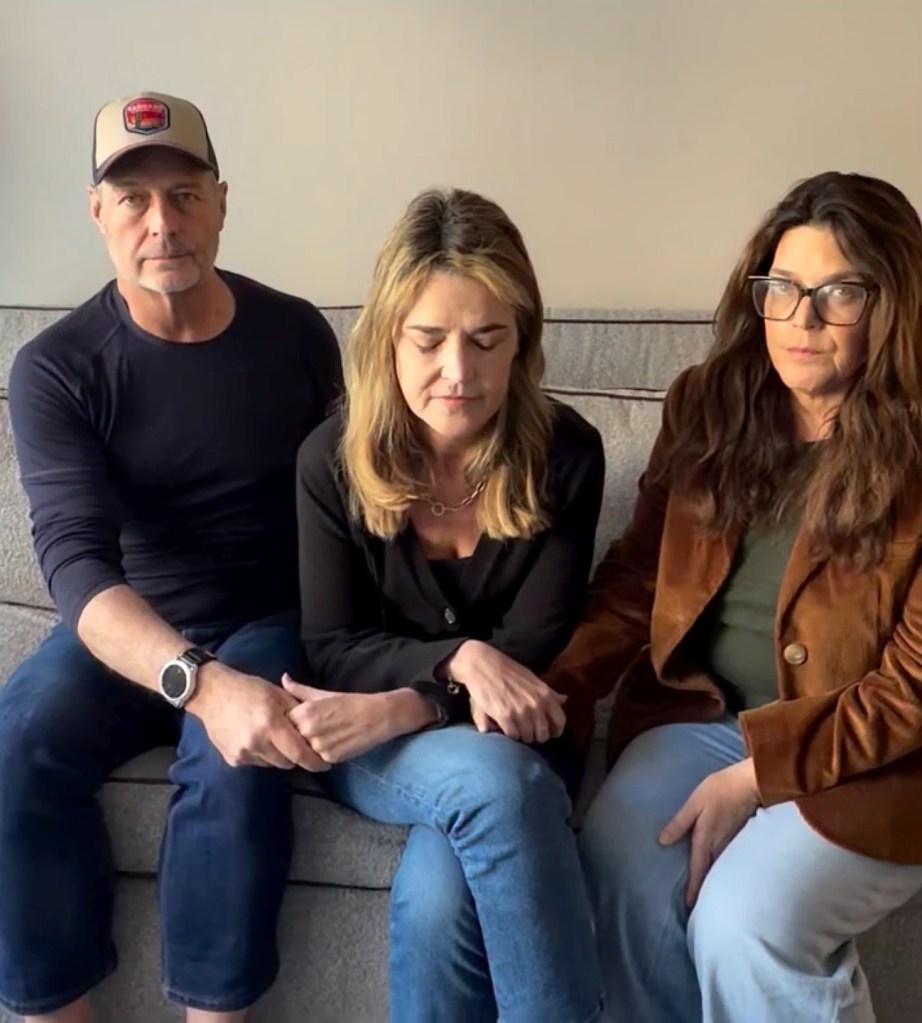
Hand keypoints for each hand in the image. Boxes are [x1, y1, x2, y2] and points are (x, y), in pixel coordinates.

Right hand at [186, 662, 328, 771]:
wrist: (211, 694)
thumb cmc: (248, 689)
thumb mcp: (277, 694)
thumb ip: (298, 712)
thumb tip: (316, 730)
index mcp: (271, 724)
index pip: (299, 753)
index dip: (315, 761)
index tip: (325, 764)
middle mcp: (257, 743)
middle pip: (287, 762)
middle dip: (295, 755)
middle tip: (296, 743)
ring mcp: (243, 753)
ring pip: (272, 763)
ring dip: (278, 755)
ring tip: (273, 737)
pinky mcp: (233, 759)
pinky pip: (256, 762)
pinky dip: (261, 754)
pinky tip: (256, 738)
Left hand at [282, 675, 437, 762]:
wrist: (378, 715)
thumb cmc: (351, 702)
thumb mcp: (323, 694)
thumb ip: (300, 690)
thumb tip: (283, 678)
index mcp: (304, 712)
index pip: (285, 722)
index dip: (293, 722)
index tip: (303, 720)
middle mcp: (308, 730)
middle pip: (293, 738)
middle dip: (301, 735)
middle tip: (319, 729)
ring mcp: (319, 746)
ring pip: (305, 751)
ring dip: (312, 746)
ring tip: (328, 736)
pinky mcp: (330, 758)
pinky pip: (319, 759)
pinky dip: (324, 754)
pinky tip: (336, 744)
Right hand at [447, 640, 566, 743]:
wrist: (483, 664)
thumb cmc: (507, 670)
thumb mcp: (533, 679)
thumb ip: (549, 692)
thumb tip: (565, 699)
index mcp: (545, 694)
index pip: (560, 721)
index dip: (555, 731)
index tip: (549, 733)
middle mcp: (536, 704)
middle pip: (543, 734)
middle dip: (536, 736)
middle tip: (528, 732)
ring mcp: (521, 712)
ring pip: (528, 737)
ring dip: (522, 736)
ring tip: (515, 729)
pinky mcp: (505, 717)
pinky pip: (513, 736)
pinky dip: (509, 735)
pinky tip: (505, 728)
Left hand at [659, 758, 760, 906]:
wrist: (751, 784)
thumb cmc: (719, 790)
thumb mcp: (694, 804)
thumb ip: (679, 823)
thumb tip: (662, 841)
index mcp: (706, 840)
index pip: (698, 870)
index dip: (693, 888)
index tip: (690, 906)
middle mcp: (720, 846)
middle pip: (711, 874)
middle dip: (705, 890)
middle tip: (698, 907)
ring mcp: (732, 844)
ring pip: (721, 868)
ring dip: (714, 881)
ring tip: (708, 894)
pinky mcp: (739, 838)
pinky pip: (729, 860)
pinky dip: (723, 870)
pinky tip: (721, 873)